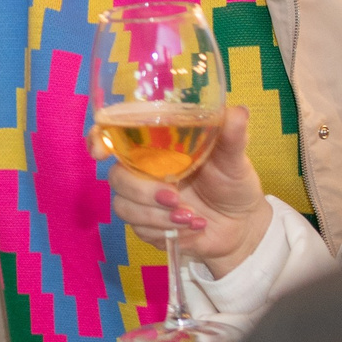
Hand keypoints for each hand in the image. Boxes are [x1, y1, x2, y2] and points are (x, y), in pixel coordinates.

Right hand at [102, 107, 275, 274]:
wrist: (242, 226)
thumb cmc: (234, 184)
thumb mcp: (235, 159)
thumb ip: (233, 136)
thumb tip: (238, 111)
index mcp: (157, 147)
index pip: (115, 135)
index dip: (99, 139)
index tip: (100, 152)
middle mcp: (143, 170)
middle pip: (116, 176)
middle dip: (142, 190)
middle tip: (174, 198)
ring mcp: (142, 200)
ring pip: (123, 206)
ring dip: (155, 215)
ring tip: (190, 218)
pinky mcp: (147, 226)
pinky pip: (139, 229)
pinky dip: (166, 230)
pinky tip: (193, 228)